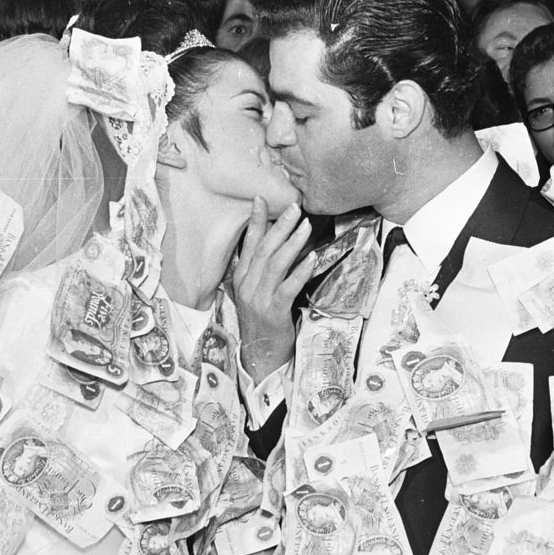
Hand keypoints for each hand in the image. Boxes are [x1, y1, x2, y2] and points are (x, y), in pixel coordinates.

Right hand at [233, 198, 315, 380]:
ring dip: (292, 243)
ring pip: (275, 265)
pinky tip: (312, 259)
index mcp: (241, 277)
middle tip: (295, 208)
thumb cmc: (263, 320)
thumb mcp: (257, 291)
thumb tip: (279, 241)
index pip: (248, 244)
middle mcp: (247, 285)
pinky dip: (300, 272)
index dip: (255, 221)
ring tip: (306, 226)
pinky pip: (287, 288)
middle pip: (263, 250)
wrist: (260, 355)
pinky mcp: (273, 312)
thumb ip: (263, 268)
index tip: (262, 198)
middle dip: (280, 226)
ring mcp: (258, 299)